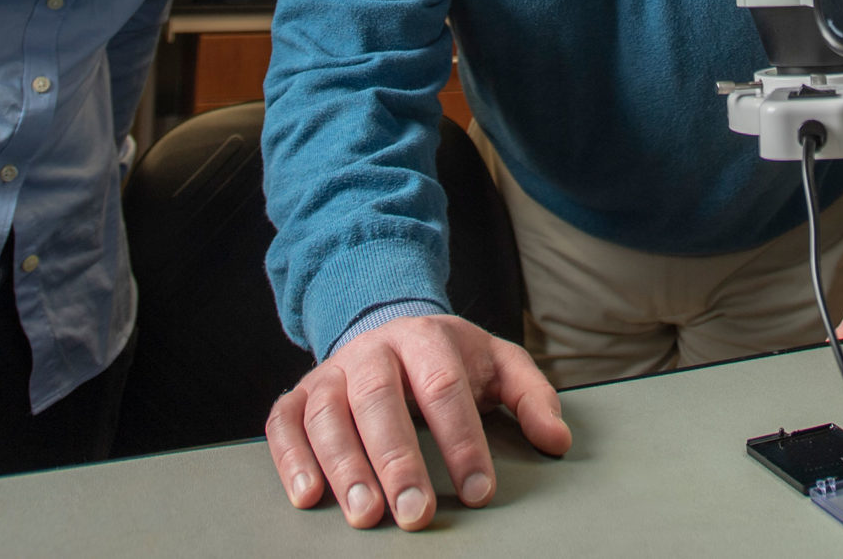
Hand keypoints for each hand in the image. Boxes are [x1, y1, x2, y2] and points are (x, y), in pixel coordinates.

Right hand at [265, 314, 571, 530]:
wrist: (388, 327)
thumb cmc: (448, 359)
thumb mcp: (497, 363)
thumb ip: (532, 396)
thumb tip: (557, 440)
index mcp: (426, 337)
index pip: (444, 386)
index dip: (461, 440)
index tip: (478, 491)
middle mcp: (373, 351)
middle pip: (379, 400)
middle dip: (398, 460)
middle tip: (415, 514)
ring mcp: (332, 372)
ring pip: (328, 414)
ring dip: (344, 466)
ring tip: (365, 515)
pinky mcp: (299, 394)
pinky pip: (284, 423)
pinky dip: (291, 458)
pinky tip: (308, 495)